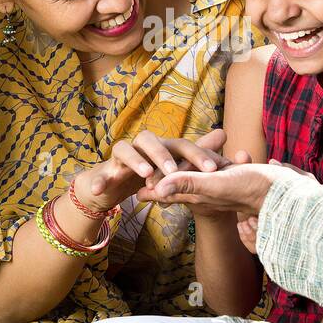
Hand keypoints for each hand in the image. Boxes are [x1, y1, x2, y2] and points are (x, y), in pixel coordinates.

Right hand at [82, 129, 230, 209]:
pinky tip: (100, 190)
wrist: (111, 187)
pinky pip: (100, 174)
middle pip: (151, 140)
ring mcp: (120, 157)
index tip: (212, 169)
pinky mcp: (104, 171)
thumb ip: (196, 153)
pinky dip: (99, 181)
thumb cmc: (147, 175)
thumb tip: (223, 132)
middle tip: (175, 171)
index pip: (180, 144)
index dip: (196, 154)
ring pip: (125, 149)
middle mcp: (140, 147)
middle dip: (163, 155)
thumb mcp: (173, 167)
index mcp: (161, 147)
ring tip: (146, 175)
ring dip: (136, 161)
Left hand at [138, 162, 301, 249]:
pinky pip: (215, 172)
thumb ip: (188, 184)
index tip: (134, 193)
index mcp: (196, 193)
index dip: (151, 191)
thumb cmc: (249, 188)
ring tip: (168, 179)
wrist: (281, 193)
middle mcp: (206, 191)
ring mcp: (219, 185)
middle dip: (162, 186)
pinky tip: (209, 164)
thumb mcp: (215, 183)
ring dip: (181, 177)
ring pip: (196, 180)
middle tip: (144, 188)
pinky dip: (207, 167)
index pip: (167, 192)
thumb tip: (156, 189)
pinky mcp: (232, 178)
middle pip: (179, 188)